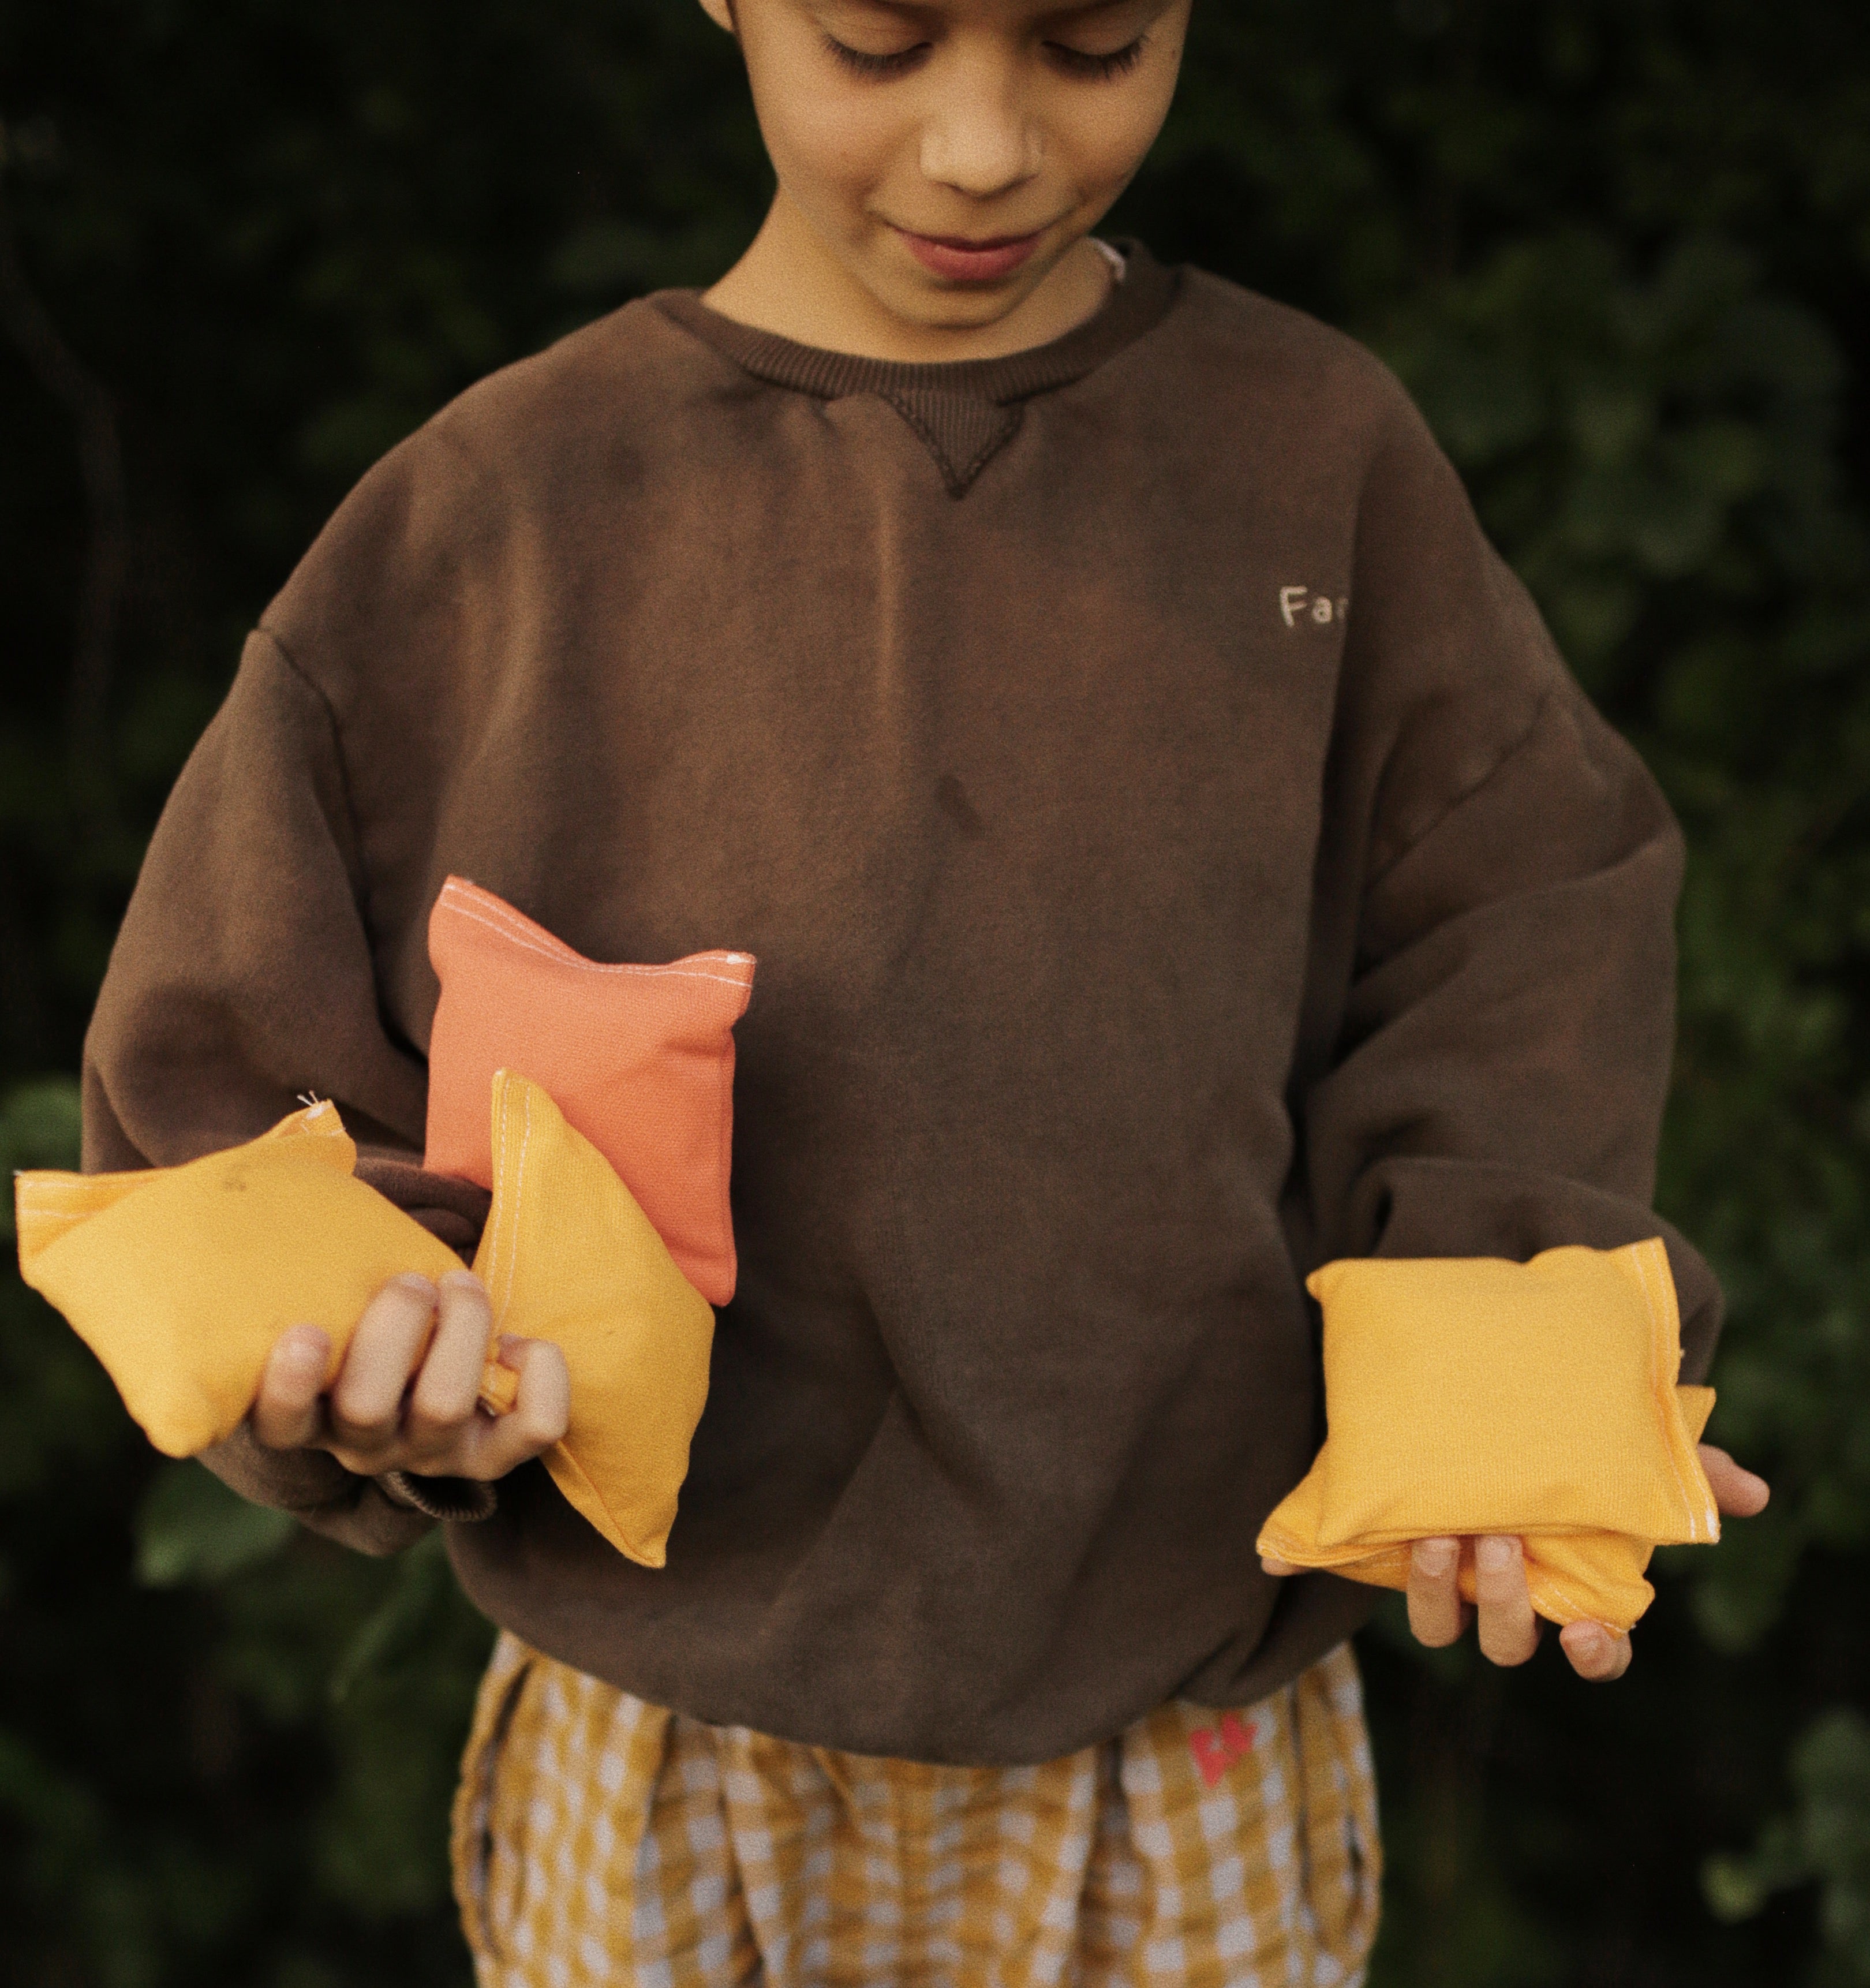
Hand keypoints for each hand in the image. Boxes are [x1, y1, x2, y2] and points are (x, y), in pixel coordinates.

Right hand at [251, 1270, 569, 1480]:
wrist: (431, 1359)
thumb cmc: (373, 1314)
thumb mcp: (337, 1298)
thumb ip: (325, 1266)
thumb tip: (307, 1166)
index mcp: (309, 1415)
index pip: (279, 1426)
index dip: (290, 1387)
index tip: (307, 1331)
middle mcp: (363, 1447)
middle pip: (365, 1407)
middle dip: (396, 1323)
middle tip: (411, 1281)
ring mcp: (428, 1455)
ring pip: (443, 1406)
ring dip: (461, 1327)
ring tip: (460, 1287)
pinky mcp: (491, 1456)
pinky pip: (534, 1428)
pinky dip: (538, 1374)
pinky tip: (517, 1343)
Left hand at [1260, 1443, 1769, 1680]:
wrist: (1468, 1389)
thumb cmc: (1558, 1434)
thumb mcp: (1621, 1439)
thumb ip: (1685, 1462)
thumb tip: (1750, 1492)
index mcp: (1564, 1578)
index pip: (1592, 1648)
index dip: (1592, 1653)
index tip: (1588, 1634)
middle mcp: (1502, 1590)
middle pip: (1506, 1640)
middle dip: (1507, 1603)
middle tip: (1498, 1542)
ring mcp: (1441, 1575)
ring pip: (1438, 1625)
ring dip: (1438, 1592)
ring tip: (1438, 1535)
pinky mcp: (1379, 1545)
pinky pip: (1340, 1570)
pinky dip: (1298, 1563)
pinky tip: (1274, 1560)